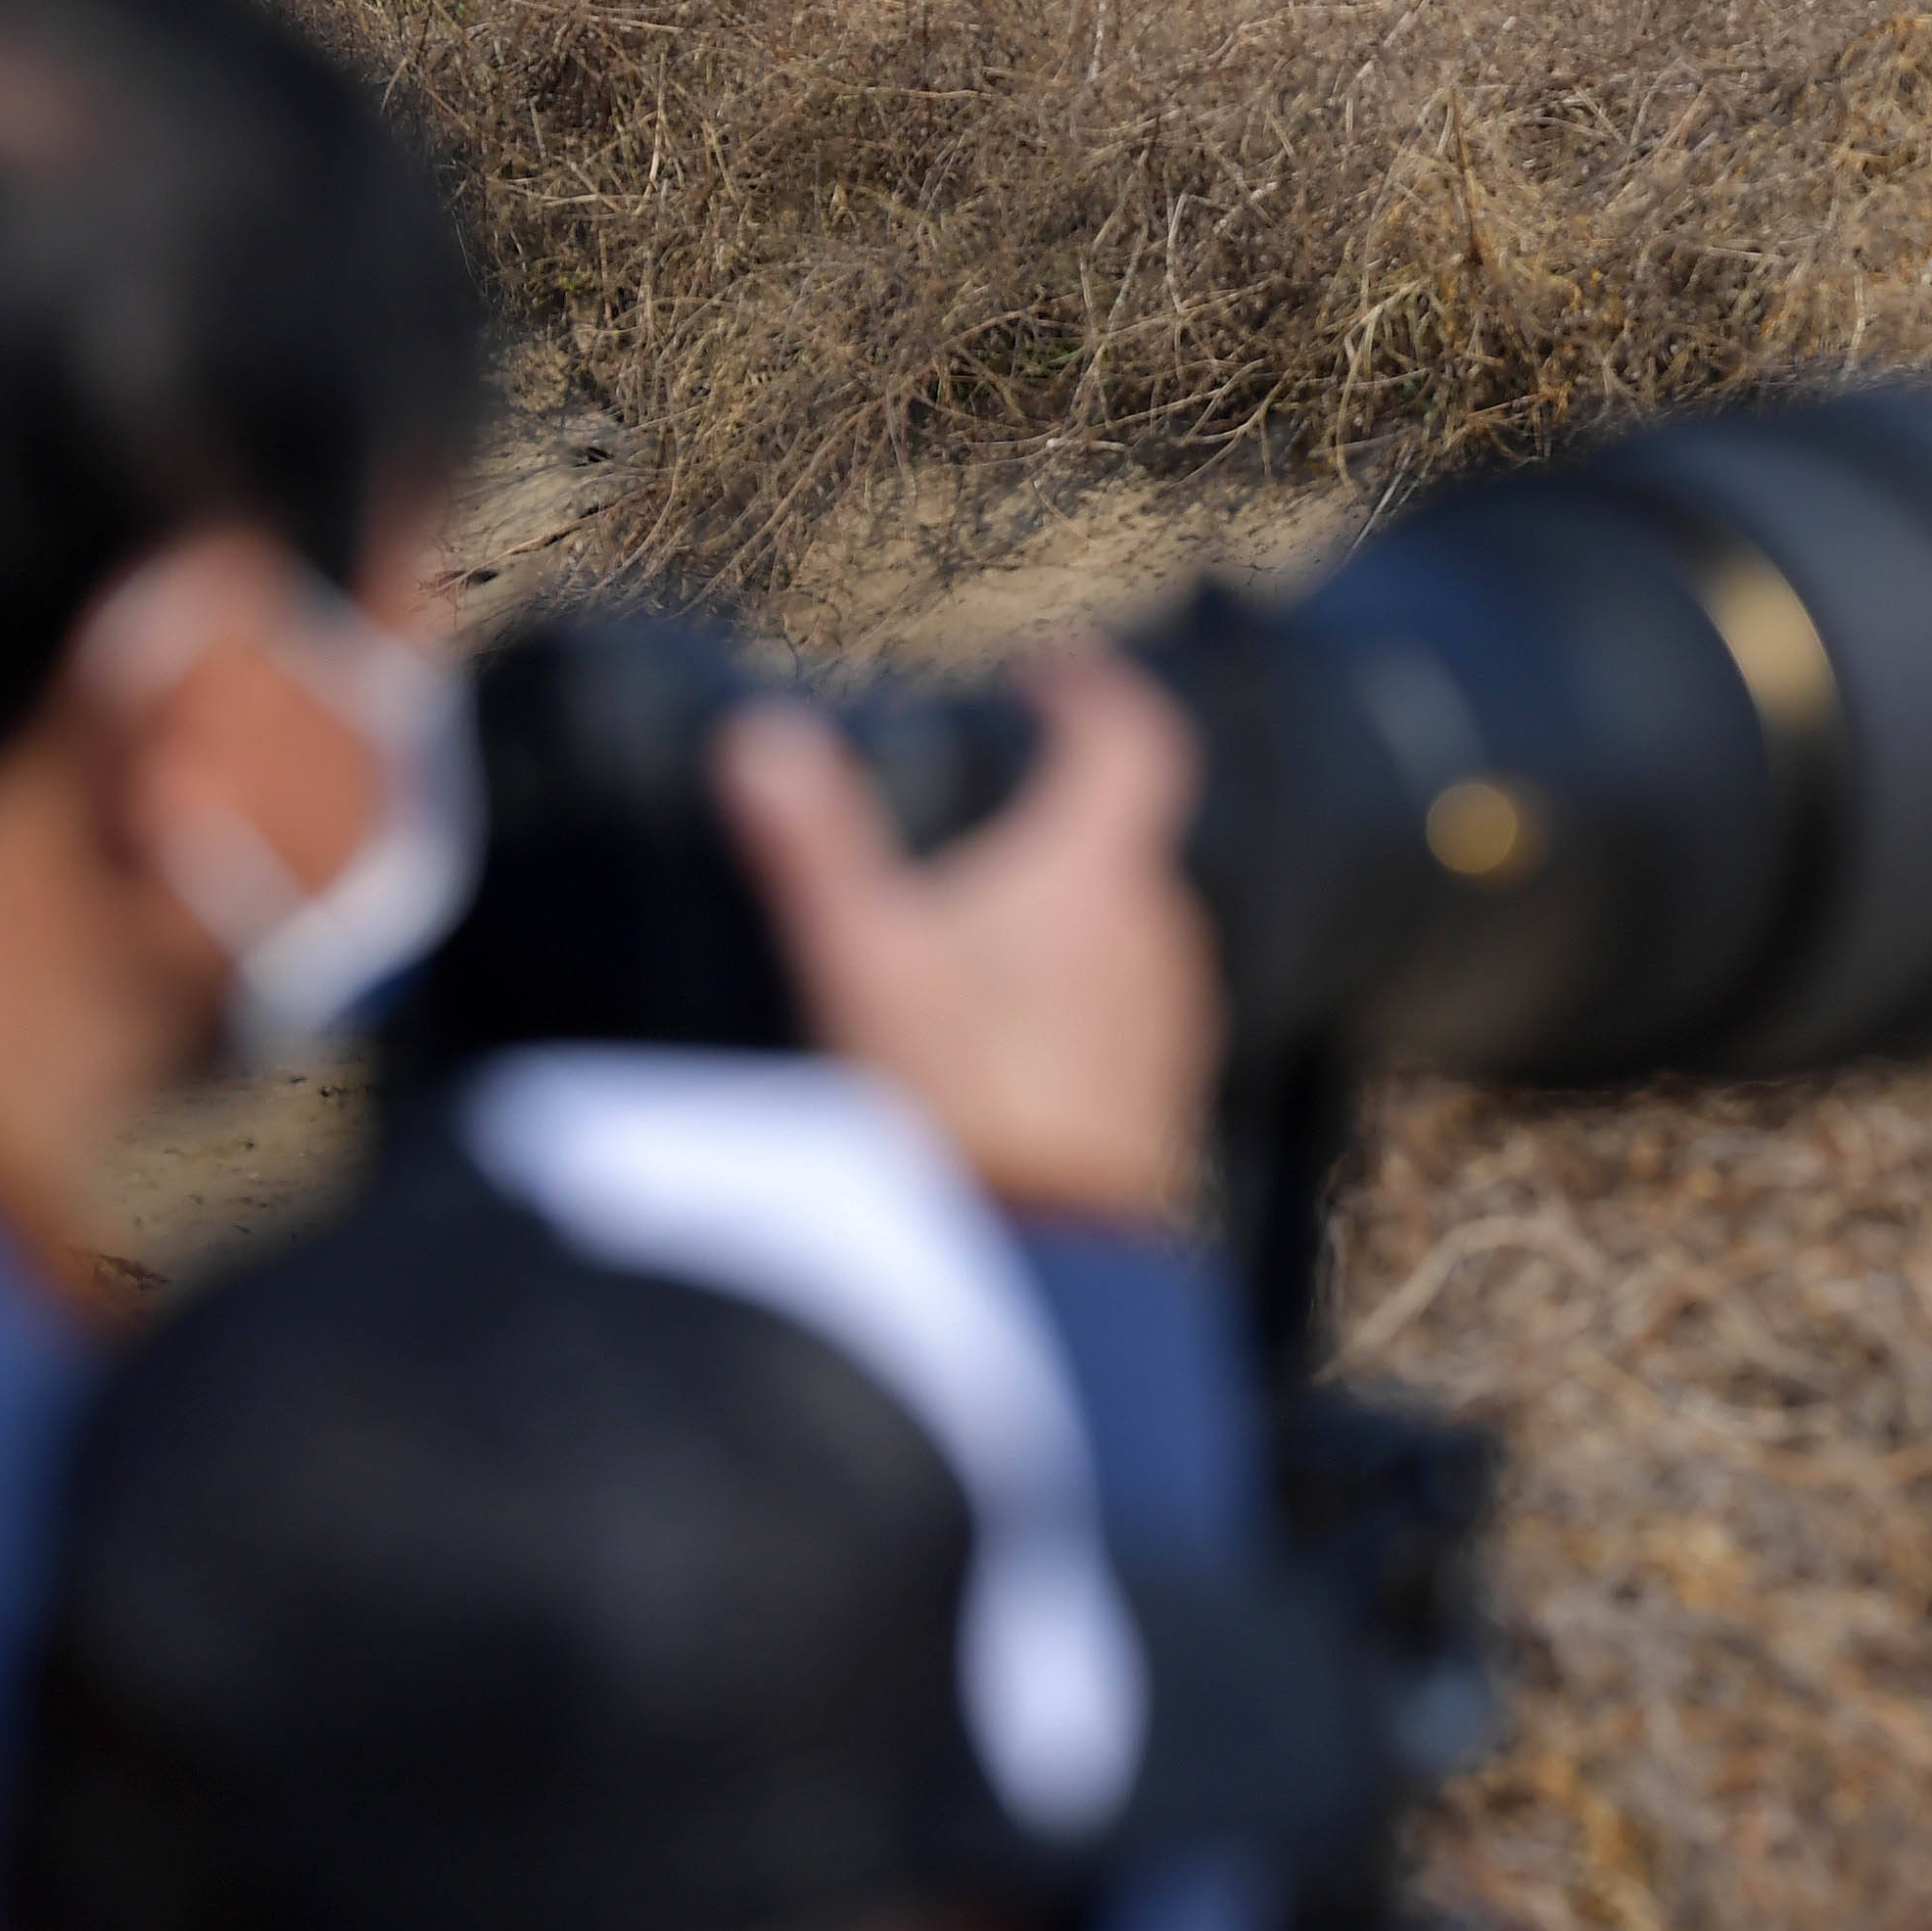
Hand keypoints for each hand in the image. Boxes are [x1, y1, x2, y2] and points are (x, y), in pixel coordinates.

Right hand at [712, 648, 1217, 1226]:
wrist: (1042, 1258)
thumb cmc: (958, 1099)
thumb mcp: (861, 960)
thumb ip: (812, 846)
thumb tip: (760, 737)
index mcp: (1099, 873)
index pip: (1135, 740)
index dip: (1097, 690)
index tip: (1049, 672)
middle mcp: (1160, 929)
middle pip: (1125, 836)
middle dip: (1061, 815)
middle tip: (986, 812)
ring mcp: (1172, 1011)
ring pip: (1126, 924)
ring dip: (1069, 911)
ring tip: (982, 926)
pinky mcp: (1165, 1084)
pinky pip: (1126, 1003)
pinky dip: (1076, 988)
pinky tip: (1007, 1031)